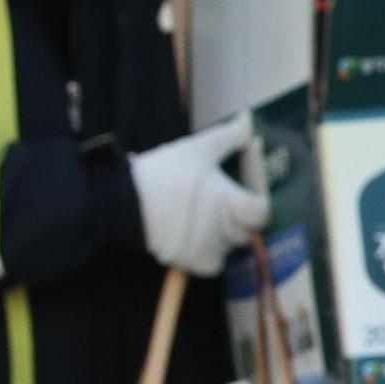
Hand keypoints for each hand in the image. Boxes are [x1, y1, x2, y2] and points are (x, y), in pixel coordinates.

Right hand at [129, 113, 268, 277]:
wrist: (122, 203)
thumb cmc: (162, 172)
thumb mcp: (196, 148)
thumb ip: (229, 136)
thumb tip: (248, 119)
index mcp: (226, 200)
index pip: (262, 212)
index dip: (259, 202)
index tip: (248, 195)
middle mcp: (220, 228)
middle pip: (247, 230)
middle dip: (239, 217)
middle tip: (222, 203)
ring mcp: (206, 247)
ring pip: (231, 247)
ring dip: (225, 235)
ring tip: (205, 218)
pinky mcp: (191, 262)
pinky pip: (215, 264)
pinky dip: (211, 254)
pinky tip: (198, 236)